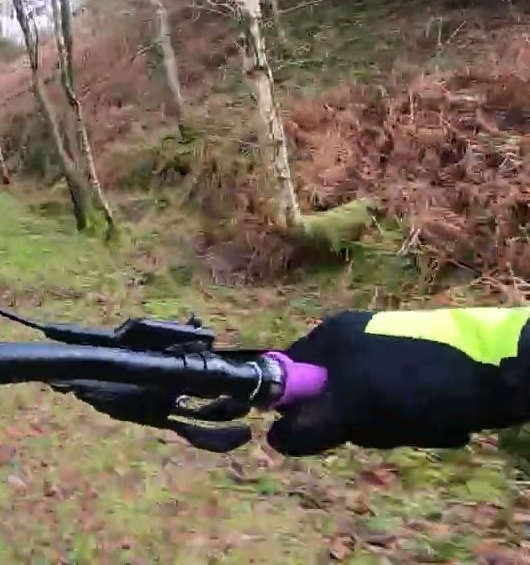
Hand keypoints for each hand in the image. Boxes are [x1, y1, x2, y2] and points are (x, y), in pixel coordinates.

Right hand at [266, 309, 529, 455]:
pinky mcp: (415, 376)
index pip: (287, 375)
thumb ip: (310, 422)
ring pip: (364, 412)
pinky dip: (414, 424)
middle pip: (325, 399)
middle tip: (379, 425)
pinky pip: (396, 411)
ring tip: (418, 423)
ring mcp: (385, 360)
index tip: (322, 427)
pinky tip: (437, 422)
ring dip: (389, 428)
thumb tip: (274, 439)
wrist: (501, 370)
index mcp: (331, 337)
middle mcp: (353, 343)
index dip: (296, 406)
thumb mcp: (356, 403)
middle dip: (354, 424)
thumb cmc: (419, 381)